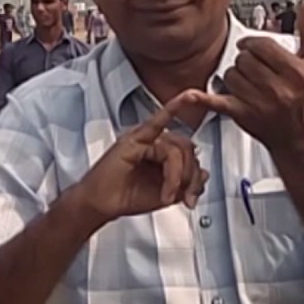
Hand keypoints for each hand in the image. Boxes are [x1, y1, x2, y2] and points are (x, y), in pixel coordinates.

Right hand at [74, 94, 207, 223]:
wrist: (100, 205)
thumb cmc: (125, 197)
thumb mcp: (165, 195)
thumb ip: (184, 184)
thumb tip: (204, 173)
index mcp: (160, 152)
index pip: (188, 153)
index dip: (194, 177)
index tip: (190, 198)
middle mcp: (152, 141)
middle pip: (186, 147)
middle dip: (189, 175)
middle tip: (182, 196)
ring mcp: (142, 138)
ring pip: (175, 148)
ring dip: (176, 175)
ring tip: (166, 194)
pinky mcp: (134, 140)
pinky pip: (158, 121)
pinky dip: (174, 108)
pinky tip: (187, 97)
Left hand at [189, 0, 303, 150]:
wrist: (298, 135)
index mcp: (295, 72)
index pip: (262, 45)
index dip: (253, 44)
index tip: (251, 48)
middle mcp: (279, 88)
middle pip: (244, 59)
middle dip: (245, 61)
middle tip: (253, 69)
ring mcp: (259, 103)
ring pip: (230, 74)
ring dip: (234, 76)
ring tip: (247, 82)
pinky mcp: (243, 115)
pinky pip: (218, 103)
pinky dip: (202, 99)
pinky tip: (190, 95)